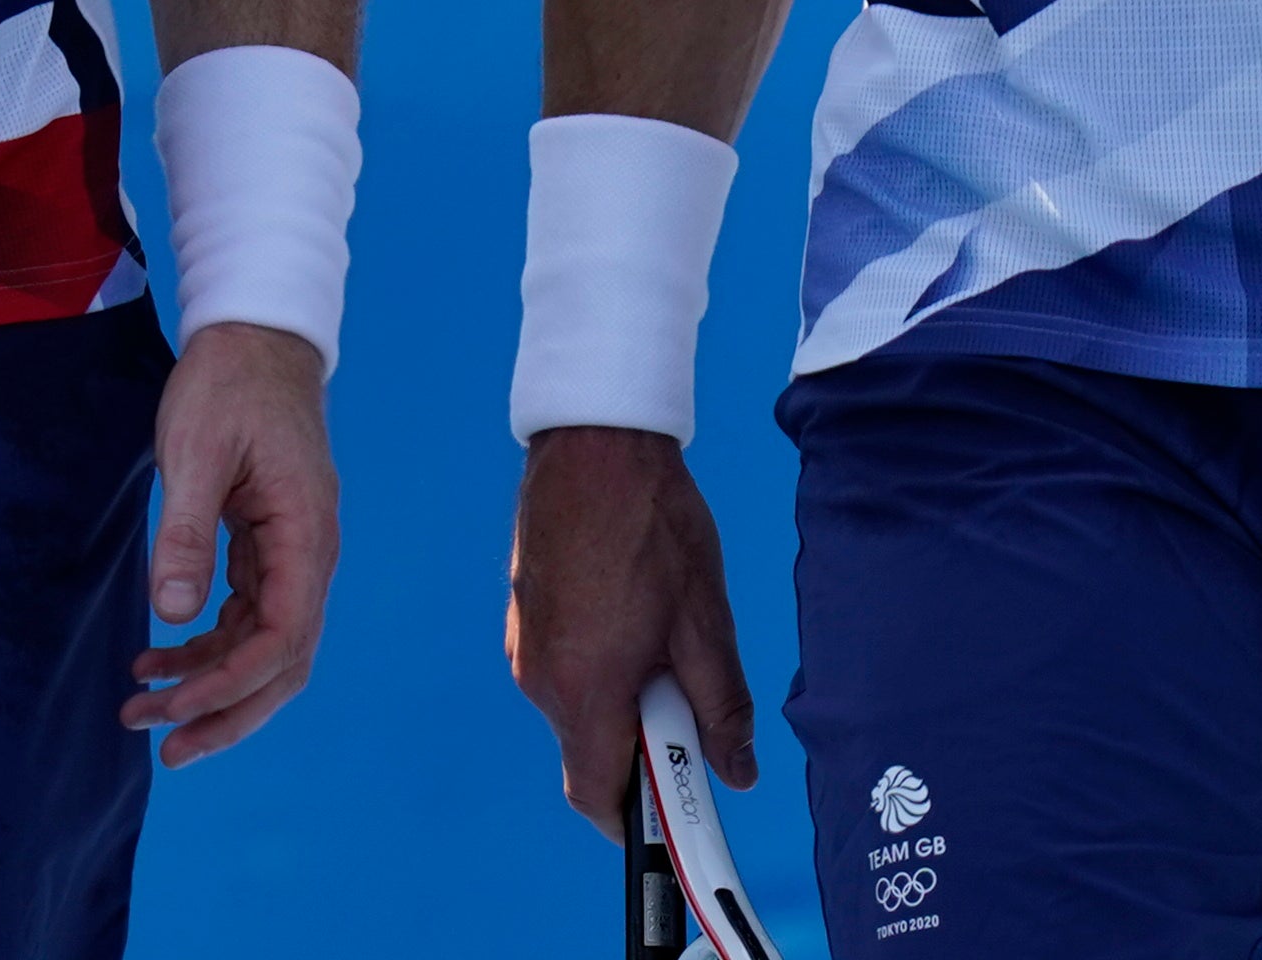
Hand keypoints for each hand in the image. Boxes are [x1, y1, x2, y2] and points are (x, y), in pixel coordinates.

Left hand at [126, 321, 337, 766]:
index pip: (282, 638)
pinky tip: (157, 658)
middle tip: (165, 750)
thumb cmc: (228, 384)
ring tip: (142, 711)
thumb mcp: (197, 451)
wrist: (255, 333)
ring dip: (208, 685)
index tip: (174, 710)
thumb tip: (170, 614)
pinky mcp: (266, 543)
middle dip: (225, 711)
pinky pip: (244, 615)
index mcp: (305, 534)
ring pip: (262, 645)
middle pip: (282, 662)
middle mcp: (309, 553)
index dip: (230, 684)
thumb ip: (186, 533)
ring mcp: (290, 551)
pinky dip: (205, 645)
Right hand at [509, 426, 755, 838]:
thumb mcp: (705, 622)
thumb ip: (720, 706)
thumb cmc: (650, 525)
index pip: (597, 795)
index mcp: (584, 691)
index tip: (674, 821)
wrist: (591, 442)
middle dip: (641, 744)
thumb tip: (736, 771)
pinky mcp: (524, 613)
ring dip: (622, 696)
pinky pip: (564, 664)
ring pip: (579, 704)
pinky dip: (601, 662)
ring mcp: (525, 643)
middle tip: (689, 702)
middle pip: (589, 750)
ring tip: (665, 637)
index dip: (636, 820)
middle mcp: (540, 678)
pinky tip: (634, 611)